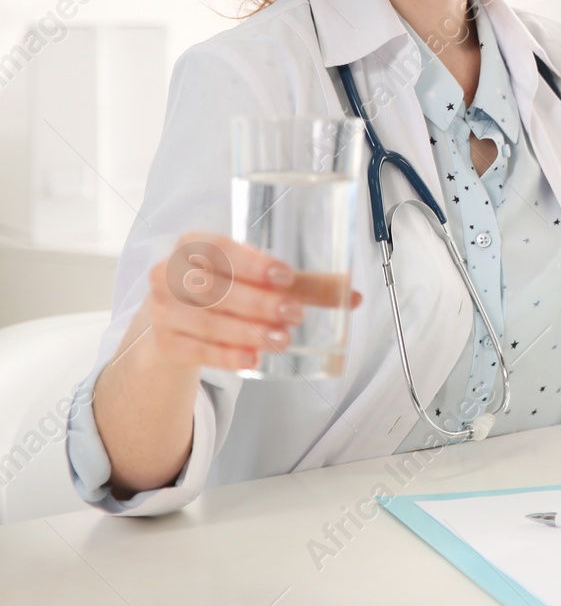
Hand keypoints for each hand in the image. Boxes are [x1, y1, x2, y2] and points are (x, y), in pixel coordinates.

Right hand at [142, 232, 362, 372]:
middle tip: (295, 314)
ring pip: (208, 322)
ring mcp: (162, 310)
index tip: (286, 277)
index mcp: (193, 245)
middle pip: (215, 288)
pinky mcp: (165, 342)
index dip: (253, 263)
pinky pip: (197, 350)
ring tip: (282, 339)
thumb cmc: (224, 290)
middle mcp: (169, 273)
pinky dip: (226, 356)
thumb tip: (353, 297)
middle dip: (258, 303)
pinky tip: (251, 360)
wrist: (177, 324)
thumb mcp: (256, 280)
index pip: (220, 248)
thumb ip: (303, 285)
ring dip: (248, 332)